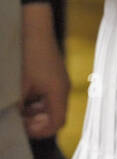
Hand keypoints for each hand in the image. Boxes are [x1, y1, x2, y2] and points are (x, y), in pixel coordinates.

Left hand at [21, 2, 69, 138]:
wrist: (33, 26)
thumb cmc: (28, 54)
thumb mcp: (18, 85)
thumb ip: (16, 107)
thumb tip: (11, 123)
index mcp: (58, 92)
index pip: (56, 123)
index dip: (39, 132)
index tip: (22, 128)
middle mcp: (62, 87)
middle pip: (53, 116)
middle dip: (35, 122)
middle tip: (17, 120)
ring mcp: (58, 80)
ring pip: (48, 106)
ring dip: (33, 112)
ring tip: (15, 108)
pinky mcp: (52, 73)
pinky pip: (46, 95)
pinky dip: (33, 100)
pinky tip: (19, 95)